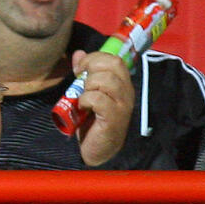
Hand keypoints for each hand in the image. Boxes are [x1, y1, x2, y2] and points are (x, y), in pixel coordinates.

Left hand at [71, 49, 133, 165]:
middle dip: (91, 69)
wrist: (97, 150)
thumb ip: (85, 73)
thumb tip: (78, 53)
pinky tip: (83, 108)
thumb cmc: (92, 121)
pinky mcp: (114, 118)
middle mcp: (126, 92)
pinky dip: (86, 101)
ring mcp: (122, 105)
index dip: (94, 58)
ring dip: (88, 86)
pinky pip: (98, 99)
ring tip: (83, 98)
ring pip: (106, 80)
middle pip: (113, 65)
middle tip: (80, 83)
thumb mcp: (87, 93)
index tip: (79, 69)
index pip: (114, 59)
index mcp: (121, 84)